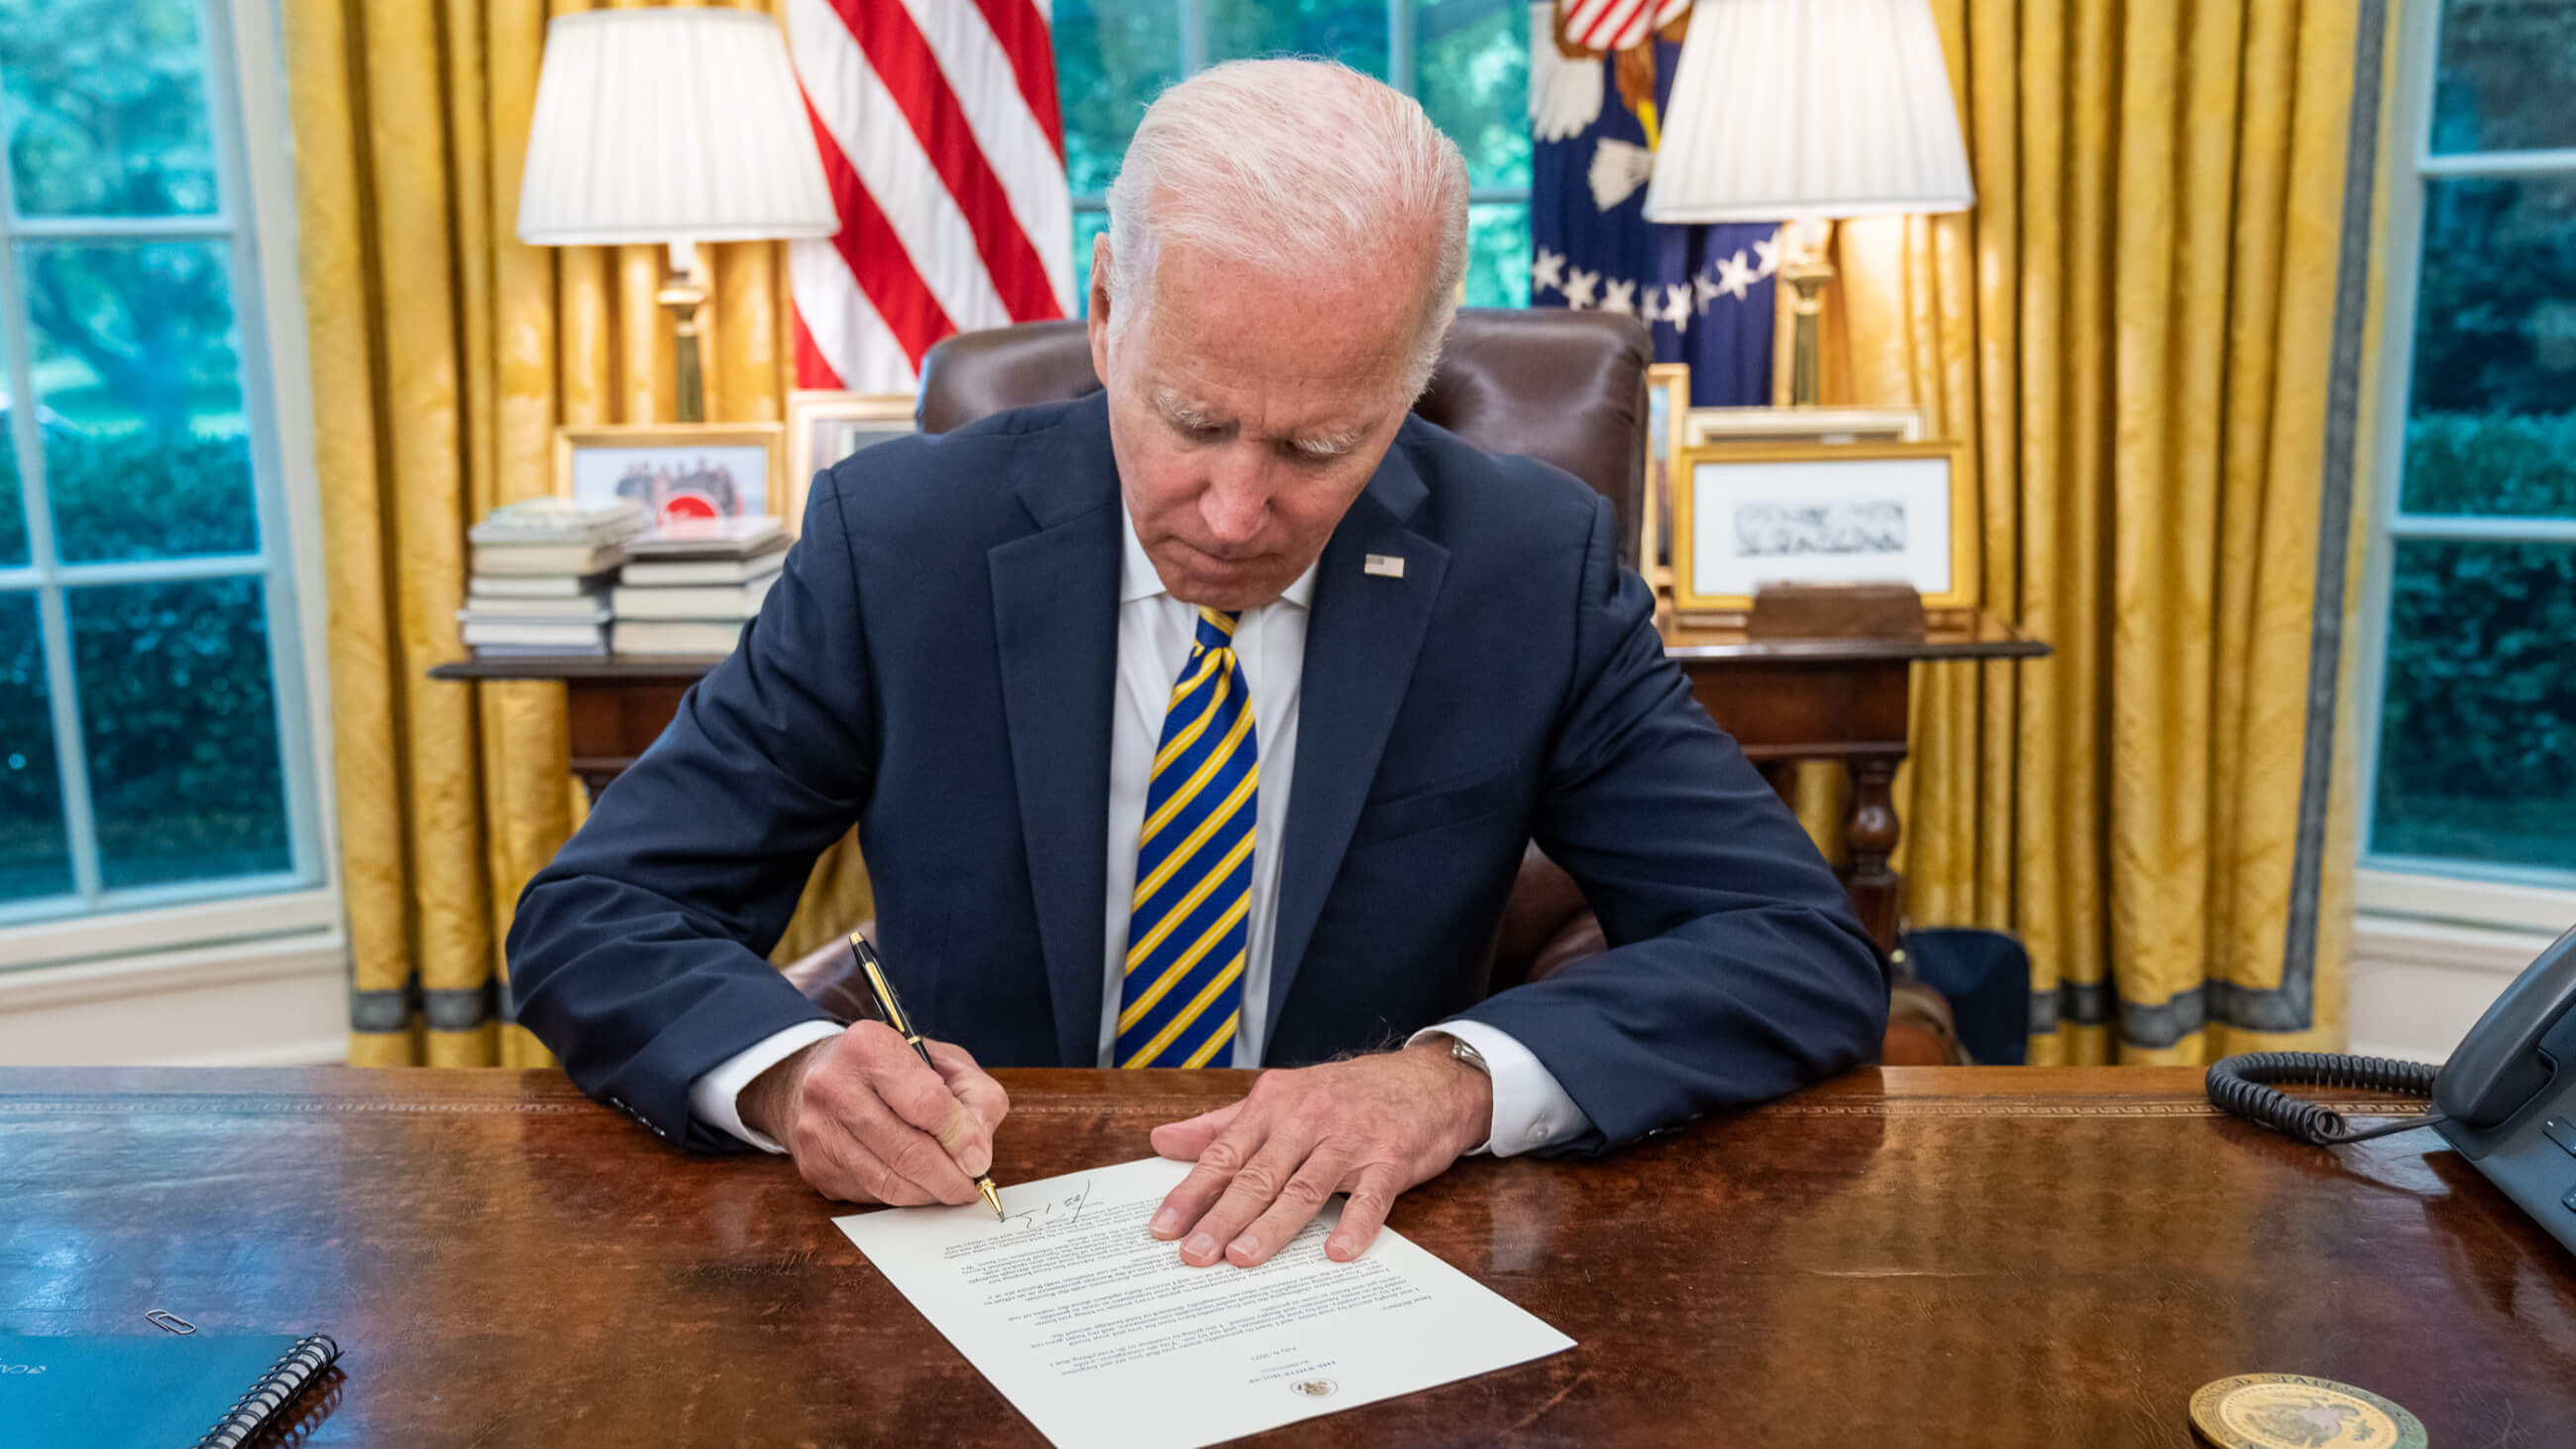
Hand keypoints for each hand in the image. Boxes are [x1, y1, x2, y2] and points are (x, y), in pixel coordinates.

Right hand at [739, 1022, 1008, 1205]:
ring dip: (928, 1193)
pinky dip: (901, 1196)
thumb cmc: (893, 1068)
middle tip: (970, 1187)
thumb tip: (977, 1155)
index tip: (978, 1158)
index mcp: (868, 1047)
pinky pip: (869, 1195)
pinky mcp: (815, 1165)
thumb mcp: (945, 1061)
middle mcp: (833, 1085)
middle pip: (907, 1151)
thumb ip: (976, 1098)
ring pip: (888, 1182)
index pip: (926, 1103)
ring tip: (949, 1188)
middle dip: (949, 1178)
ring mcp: (818, 1129)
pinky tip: (915, 1184)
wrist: (821, 1076)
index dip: (961, 1137)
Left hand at [1146, 1037, 1490, 1267]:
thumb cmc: (1346, 1094)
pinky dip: (1355, 1224)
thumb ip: (1221, 1125)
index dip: (1193, 1192)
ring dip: (1273, 1226)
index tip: (1165, 1226)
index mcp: (1274, 1105)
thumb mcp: (1280, 1098)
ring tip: (1243, 1257)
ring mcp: (1351, 1140)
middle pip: (1259, 1175)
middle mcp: (1308, 1119)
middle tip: (1194, 1254)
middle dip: (1223, 1217)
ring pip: (1305, 1187)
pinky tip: (1337, 1252)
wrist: (1427, 1079)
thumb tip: (1163, 1142)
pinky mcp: (1392, 1159)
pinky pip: (1371, 1197)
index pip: (1224, 1154)